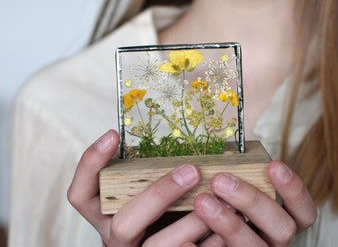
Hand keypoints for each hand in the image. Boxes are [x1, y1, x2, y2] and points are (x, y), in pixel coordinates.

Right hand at [68, 130, 214, 245]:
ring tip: (220, 202)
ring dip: (191, 223)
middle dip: (159, 195)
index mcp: (105, 214)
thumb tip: (176, 145)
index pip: (80, 194)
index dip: (91, 165)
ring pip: (158, 245)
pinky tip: (225, 228)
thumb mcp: (141, 188)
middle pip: (124, 223)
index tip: (112, 134)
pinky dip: (208, 243)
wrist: (164, 241)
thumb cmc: (155, 209)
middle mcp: (116, 237)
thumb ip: (146, 174)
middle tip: (192, 171)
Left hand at [186, 161, 316, 245]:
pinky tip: (187, 238)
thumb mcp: (232, 192)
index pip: (303, 212)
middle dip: (253, 201)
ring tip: (202, 202)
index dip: (293, 190)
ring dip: (229, 223)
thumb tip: (219, 155)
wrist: (194, 235)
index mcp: (279, 221)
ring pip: (253, 246)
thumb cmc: (218, 203)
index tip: (273, 165)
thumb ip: (234, 180)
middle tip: (219, 181)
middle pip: (283, 229)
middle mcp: (272, 241)